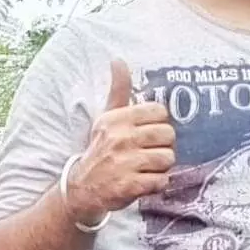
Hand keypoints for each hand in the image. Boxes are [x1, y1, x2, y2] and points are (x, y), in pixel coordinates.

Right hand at [65, 60, 178, 216]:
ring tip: (145, 168)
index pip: (159, 111)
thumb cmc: (101, 149)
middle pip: (168, 135)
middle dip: (162, 146)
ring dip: (160, 166)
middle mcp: (121, 138)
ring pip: (168, 158)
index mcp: (117, 119)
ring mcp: (125, 163)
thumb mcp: (106, 118)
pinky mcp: (130, 186)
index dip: (158, 124)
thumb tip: (118, 59)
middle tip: (148, 152)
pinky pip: (162, 180)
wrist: (82, 189)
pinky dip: (156, 184)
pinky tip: (142, 182)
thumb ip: (118, 90)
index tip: (147, 133)